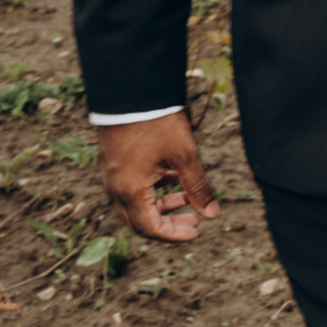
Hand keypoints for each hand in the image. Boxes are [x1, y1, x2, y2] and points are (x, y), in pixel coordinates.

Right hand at [96, 113, 220, 243]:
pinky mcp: (114, 163)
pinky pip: (132, 188)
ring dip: (163, 205)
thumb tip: (213, 214)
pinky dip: (153, 190)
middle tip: (195, 220)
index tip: (197, 231)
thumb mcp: (184, 156)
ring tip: (188, 197)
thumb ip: (198, 187)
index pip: (150, 229)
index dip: (174, 235)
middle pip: (141, 221)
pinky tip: (173, 179)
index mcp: (130, 191)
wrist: (130, 92)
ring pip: (137, 204)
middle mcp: (116, 188)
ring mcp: (112, 176)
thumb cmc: (156, 123)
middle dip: (169, 224)